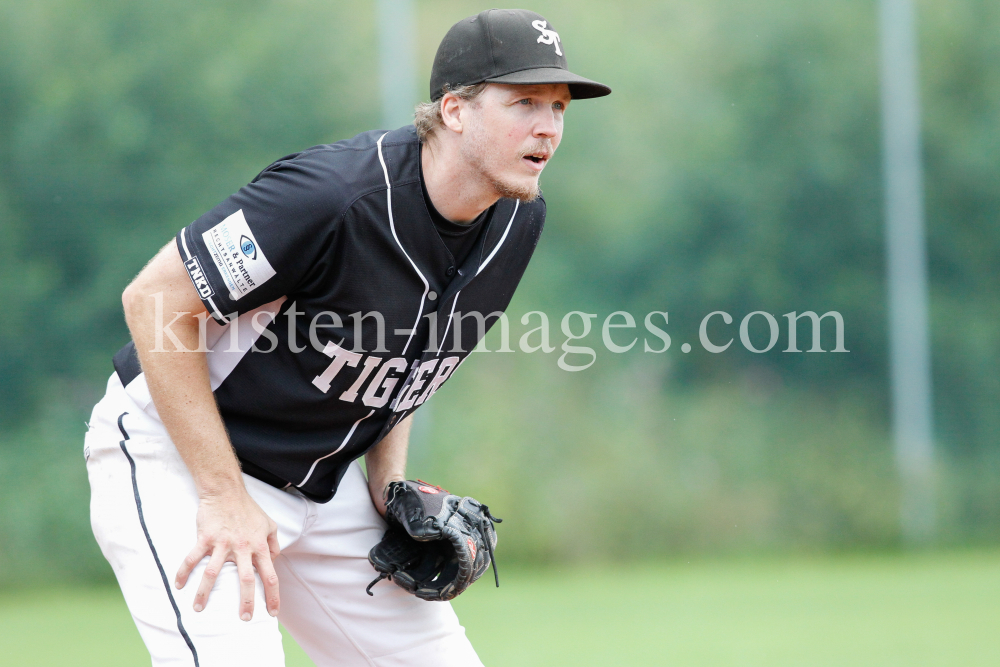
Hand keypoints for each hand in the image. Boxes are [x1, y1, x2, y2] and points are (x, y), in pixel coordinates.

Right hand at [174, 488, 280, 619]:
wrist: (227, 491)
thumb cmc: (249, 509)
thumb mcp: (269, 524)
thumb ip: (273, 543)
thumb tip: (274, 560)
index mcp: (260, 546)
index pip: (270, 575)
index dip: (273, 595)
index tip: (272, 613)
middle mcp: (243, 547)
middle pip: (246, 579)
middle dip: (246, 602)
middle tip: (244, 618)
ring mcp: (223, 543)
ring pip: (213, 573)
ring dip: (204, 593)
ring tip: (198, 609)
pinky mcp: (205, 538)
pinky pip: (192, 558)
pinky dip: (183, 572)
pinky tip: (179, 585)